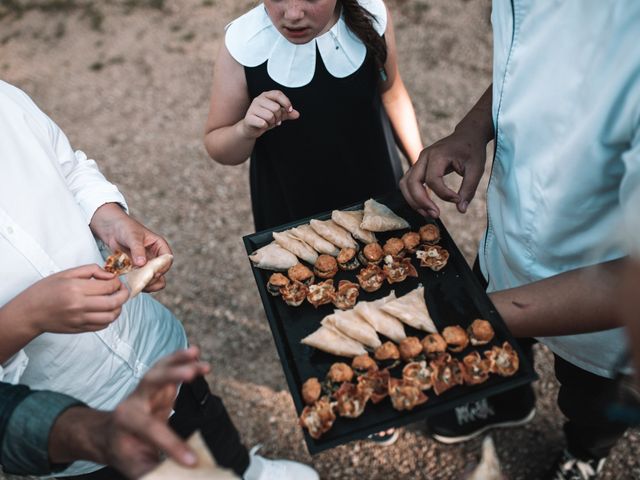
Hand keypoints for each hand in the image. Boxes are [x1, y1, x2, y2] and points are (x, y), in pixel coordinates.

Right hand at [5, 264, 128, 334]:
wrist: (29, 313)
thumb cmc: (46, 290)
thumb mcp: (66, 274)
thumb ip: (91, 270)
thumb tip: (110, 275)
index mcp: (76, 288)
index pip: (108, 287)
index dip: (117, 282)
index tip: (116, 280)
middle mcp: (79, 305)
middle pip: (114, 303)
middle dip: (124, 295)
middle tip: (122, 290)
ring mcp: (80, 319)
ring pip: (111, 317)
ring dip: (119, 308)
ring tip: (115, 300)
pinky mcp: (79, 329)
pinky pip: (102, 326)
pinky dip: (109, 318)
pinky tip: (106, 310)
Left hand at [49, 347, 210, 478]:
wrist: (109, 436)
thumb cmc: (125, 453)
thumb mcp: (136, 469)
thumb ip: (156, 472)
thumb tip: (186, 475)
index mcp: (126, 424)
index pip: (152, 431)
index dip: (173, 446)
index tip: (193, 461)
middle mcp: (133, 401)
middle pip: (150, 383)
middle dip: (170, 376)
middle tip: (191, 374)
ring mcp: (144, 390)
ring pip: (159, 369)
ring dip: (179, 360)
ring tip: (197, 355)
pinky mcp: (156, 384)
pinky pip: (167, 367)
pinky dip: (181, 358)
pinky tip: (196, 353)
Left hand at [90, 203, 171, 292]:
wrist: (111, 230)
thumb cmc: (125, 228)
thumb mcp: (132, 237)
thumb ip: (138, 250)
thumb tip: (142, 263)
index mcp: (159, 246)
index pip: (167, 259)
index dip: (163, 267)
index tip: (153, 272)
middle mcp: (155, 257)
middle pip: (161, 272)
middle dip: (153, 278)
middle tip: (143, 281)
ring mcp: (146, 265)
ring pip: (152, 279)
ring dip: (146, 284)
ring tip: (137, 285)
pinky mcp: (136, 270)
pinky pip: (140, 280)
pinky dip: (136, 284)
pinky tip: (130, 285)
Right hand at [239, 90, 299, 138]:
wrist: (251, 129)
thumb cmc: (264, 119)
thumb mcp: (277, 115)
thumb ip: (287, 113)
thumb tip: (296, 114)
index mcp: (266, 95)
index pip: (278, 94)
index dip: (286, 102)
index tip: (289, 110)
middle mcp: (258, 99)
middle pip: (276, 108)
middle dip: (278, 117)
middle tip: (275, 120)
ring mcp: (252, 108)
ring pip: (270, 116)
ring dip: (272, 122)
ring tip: (268, 122)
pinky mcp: (249, 118)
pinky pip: (263, 123)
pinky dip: (265, 126)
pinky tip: (262, 125)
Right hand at [400, 129, 487, 217]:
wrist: (468, 135)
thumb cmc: (472, 150)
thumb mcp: (476, 169)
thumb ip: (468, 189)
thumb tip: (461, 209)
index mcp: (438, 154)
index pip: (433, 180)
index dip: (444, 194)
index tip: (458, 199)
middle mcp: (424, 157)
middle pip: (412, 182)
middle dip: (421, 202)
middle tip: (436, 214)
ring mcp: (418, 161)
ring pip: (405, 184)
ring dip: (413, 201)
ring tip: (428, 213)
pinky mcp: (418, 167)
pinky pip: (408, 183)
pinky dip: (413, 196)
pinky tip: (425, 206)